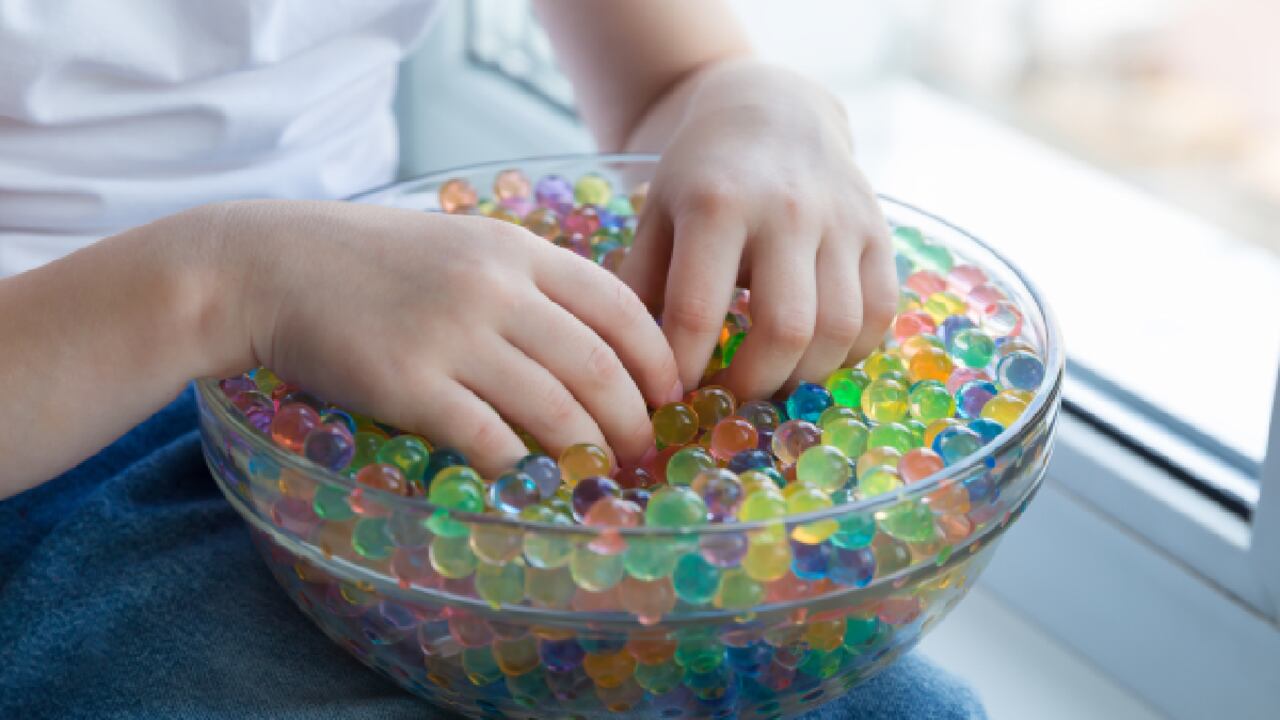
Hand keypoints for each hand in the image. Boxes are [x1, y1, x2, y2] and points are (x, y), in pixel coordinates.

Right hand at [220, 200, 679, 475]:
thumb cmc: (369, 261)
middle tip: (641, 449)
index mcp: (515, 248)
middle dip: (634, 419)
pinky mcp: (410, 382)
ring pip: (555, 408)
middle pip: (599, 365)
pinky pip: (490, 439)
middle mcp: (494, 287)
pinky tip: (528, 481)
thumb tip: (591, 341)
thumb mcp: (461, 244)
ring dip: (587, 452)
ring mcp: (452, 334)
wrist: (270, 266)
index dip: (657, 357)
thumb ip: (525, 281)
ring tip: (598, 474)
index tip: (669, 394)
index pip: (619, 304)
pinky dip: (520, 468)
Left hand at [620, 60, 897, 398]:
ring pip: (839, 328)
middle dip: (753, 384)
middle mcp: (787, 210)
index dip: (683, 368)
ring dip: (804, 375)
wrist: (771, 109)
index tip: (673, 394)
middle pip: (784, 329)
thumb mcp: (656, 214)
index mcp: (717, 204)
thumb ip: (638, 284)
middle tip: (728, 400)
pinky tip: (815, 354)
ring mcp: (842, 221)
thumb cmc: (701, 173)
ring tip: (772, 381)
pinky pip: (878, 313)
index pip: (697, 311)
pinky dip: (849, 352)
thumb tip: (630, 363)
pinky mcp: (879, 231)